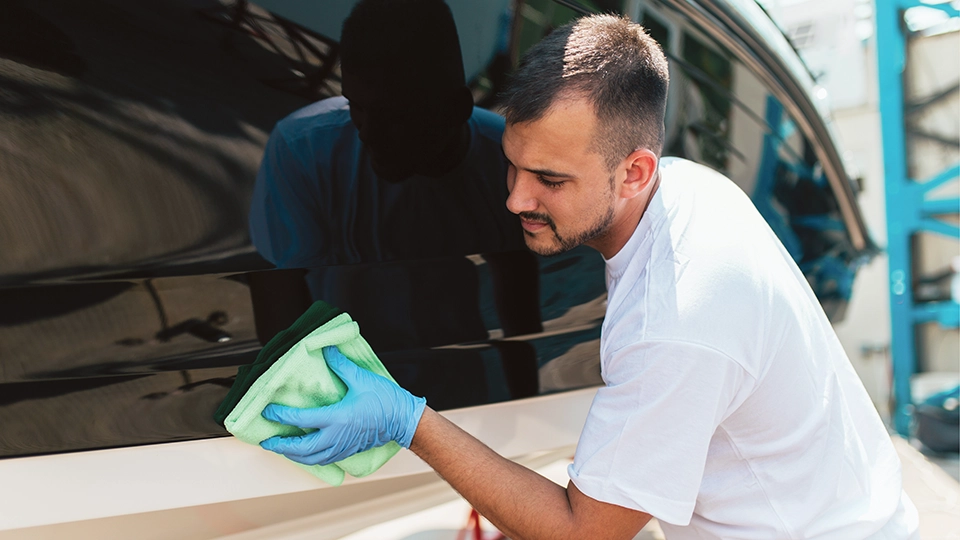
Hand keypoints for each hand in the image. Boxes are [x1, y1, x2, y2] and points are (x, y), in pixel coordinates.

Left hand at [259, 345, 425, 465]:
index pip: (301, 419)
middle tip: (267, 440)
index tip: (269, 411)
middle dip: (281, 445)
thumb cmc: (385, 401)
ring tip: (282, 449)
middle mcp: (336, 436)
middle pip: (301, 448)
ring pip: (311, 458)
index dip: (282, 415)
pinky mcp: (348, 451)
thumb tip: (327, 350)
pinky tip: (305, 453)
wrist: (403, 420)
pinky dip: (309, 458)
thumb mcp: (361, 379)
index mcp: (337, 418)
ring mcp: (342, 447)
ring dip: (293, 455)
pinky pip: (323, 459)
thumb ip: (340, 365)